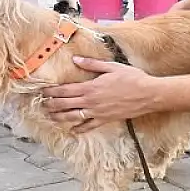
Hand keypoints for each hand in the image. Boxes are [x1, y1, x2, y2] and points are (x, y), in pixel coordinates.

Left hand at [43, 58, 159, 132]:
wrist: (148, 94)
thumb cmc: (131, 78)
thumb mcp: (111, 66)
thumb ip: (92, 64)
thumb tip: (75, 59)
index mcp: (91, 87)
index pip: (65, 90)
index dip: (51, 91)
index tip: (42, 91)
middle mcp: (91, 102)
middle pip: (65, 105)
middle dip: (51, 105)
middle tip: (41, 105)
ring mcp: (98, 113)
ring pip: (73, 117)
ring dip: (60, 118)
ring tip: (50, 117)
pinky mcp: (106, 120)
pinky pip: (89, 127)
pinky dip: (79, 130)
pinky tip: (72, 131)